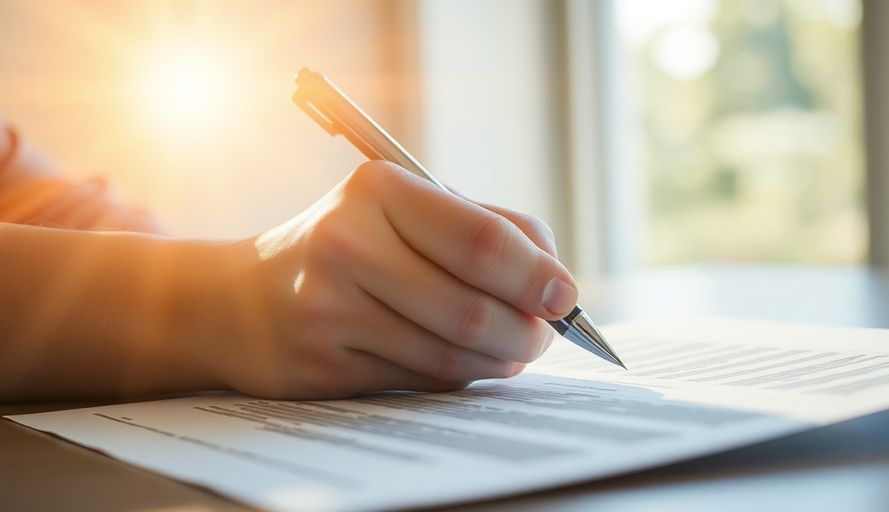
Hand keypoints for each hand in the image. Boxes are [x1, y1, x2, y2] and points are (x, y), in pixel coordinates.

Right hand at [212, 161, 577, 398]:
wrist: (242, 297)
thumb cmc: (348, 243)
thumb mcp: (403, 207)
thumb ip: (484, 227)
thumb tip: (555, 279)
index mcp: (379, 190)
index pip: (483, 240)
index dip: (538, 275)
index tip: (566, 296)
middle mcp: (349, 245)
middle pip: (475, 310)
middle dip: (529, 332)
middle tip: (543, 335)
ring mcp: (331, 309)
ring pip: (452, 355)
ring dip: (500, 360)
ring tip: (512, 350)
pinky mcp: (324, 364)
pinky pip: (422, 380)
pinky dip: (460, 376)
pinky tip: (466, 362)